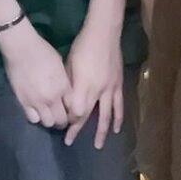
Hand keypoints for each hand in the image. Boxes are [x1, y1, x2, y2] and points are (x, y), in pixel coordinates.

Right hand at [0, 20, 71, 129]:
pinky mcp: (23, 102)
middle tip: (60, 116)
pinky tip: (36, 110)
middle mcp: (52, 98)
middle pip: (61, 120)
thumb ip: (64, 81)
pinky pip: (32, 118)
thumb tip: (65, 91)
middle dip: (62, 120)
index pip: (73, 108)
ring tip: (47, 113)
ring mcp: (37, 102)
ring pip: (47, 122)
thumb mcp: (60, 65)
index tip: (70, 111)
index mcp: (63, 86)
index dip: (72, 111)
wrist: (21, 48)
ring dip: (49, 119)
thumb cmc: (42, 51)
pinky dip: (36, 117)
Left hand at [64, 19, 123, 148]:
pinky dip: (118, 119)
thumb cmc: (82, 46)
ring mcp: (110, 89)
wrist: (104, 33)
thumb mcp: (69, 65)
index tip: (61, 124)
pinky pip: (118, 106)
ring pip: (106, 116)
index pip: (75, 111)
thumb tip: (65, 100)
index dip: (68, 120)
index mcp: (83, 85)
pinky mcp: (118, 85)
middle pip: (87, 116)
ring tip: (98, 146)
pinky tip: (117, 130)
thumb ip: (68, 85)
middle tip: (69, 142)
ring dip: (101, 132)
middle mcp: (97, 91)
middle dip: (77, 130)